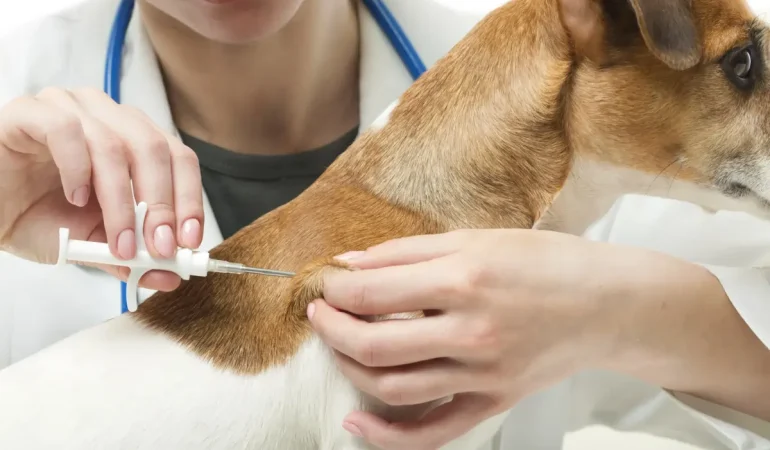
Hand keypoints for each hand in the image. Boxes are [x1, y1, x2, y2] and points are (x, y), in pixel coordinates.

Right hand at [0, 87, 203, 290]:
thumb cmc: (37, 216)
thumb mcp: (93, 244)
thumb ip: (131, 255)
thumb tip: (170, 275)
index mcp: (132, 139)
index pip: (178, 159)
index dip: (189, 199)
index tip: (189, 241)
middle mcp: (107, 117)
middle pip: (154, 149)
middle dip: (162, 204)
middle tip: (159, 247)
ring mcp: (69, 108)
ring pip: (115, 143)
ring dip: (122, 201)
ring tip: (118, 240)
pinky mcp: (30, 112)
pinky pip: (66, 130)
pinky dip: (78, 169)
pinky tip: (75, 198)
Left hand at [308, 229, 628, 449]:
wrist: (608, 305)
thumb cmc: (545, 263)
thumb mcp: (476, 238)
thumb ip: (408, 251)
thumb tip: (353, 264)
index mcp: (464, 280)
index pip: (372, 294)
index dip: (335, 291)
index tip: (325, 284)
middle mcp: (471, 332)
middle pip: (373, 345)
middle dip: (330, 328)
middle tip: (319, 313)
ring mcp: (483, 374)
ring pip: (392, 387)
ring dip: (349, 367)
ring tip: (337, 346)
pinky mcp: (493, 402)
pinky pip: (433, 432)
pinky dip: (388, 436)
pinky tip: (356, 421)